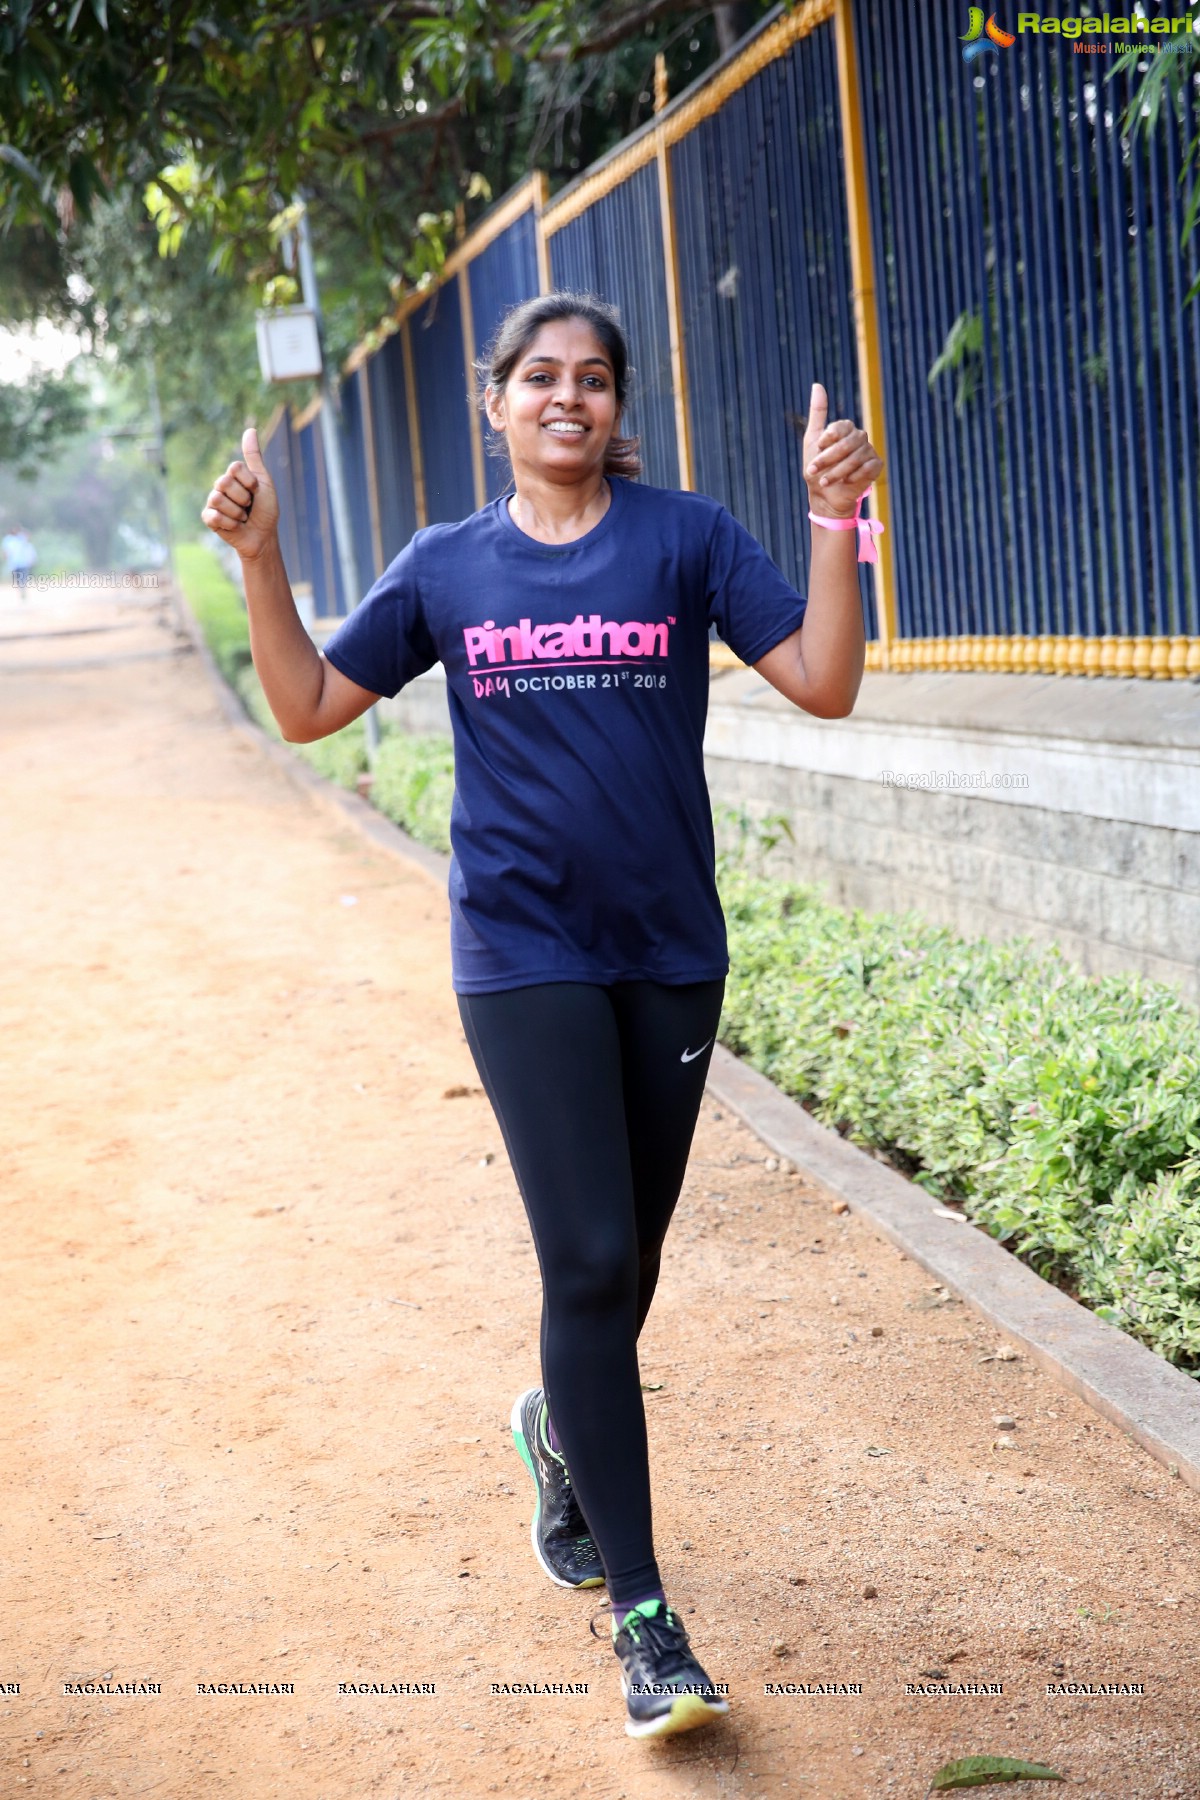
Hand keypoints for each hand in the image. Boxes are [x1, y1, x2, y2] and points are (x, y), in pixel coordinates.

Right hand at [201, 426, 279, 559]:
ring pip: (218, 499)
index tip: (256, 491)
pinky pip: (213, 516)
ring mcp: (213, 502)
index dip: (249, 482)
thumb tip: (250, 430)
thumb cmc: (266, 509)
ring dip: (237, 513)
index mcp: (233, 475)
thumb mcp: (263, 481)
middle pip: (224, 482)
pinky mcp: (209, 518)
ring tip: (242, 517)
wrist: (263, 536)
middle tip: (249, 506)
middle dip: (243, 498)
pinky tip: (234, 526)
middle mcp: (220, 486)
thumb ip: (254, 457)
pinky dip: (229, 523)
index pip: (234, 468)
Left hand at [802, 383, 881, 518]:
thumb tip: (817, 384)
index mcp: (845, 429)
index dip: (827, 440)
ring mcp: (868, 451)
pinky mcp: (876, 466)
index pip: (840, 427)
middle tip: (813, 471)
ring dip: (837, 471)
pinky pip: (868, 467)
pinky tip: (846, 482)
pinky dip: (854, 476)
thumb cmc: (817, 468)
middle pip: (847, 443)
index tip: (817, 450)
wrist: (825, 496)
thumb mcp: (812, 440)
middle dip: (828, 459)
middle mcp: (859, 437)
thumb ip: (817, 413)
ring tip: (825, 482)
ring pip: (856, 457)